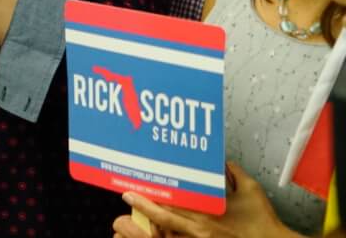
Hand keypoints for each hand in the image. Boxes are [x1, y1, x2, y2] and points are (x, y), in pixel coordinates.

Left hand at [113, 161, 292, 236]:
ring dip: (150, 225)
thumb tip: (223, 160)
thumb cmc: (263, 222)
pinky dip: (166, 236)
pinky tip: (156, 231)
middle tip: (127, 197)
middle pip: (162, 219)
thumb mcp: (250, 190)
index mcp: (206, 214)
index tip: (131, 190)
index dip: (149, 198)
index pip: (170, 204)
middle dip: (143, 208)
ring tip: (131, 216)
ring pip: (167, 235)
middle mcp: (199, 230)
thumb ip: (233, 172)